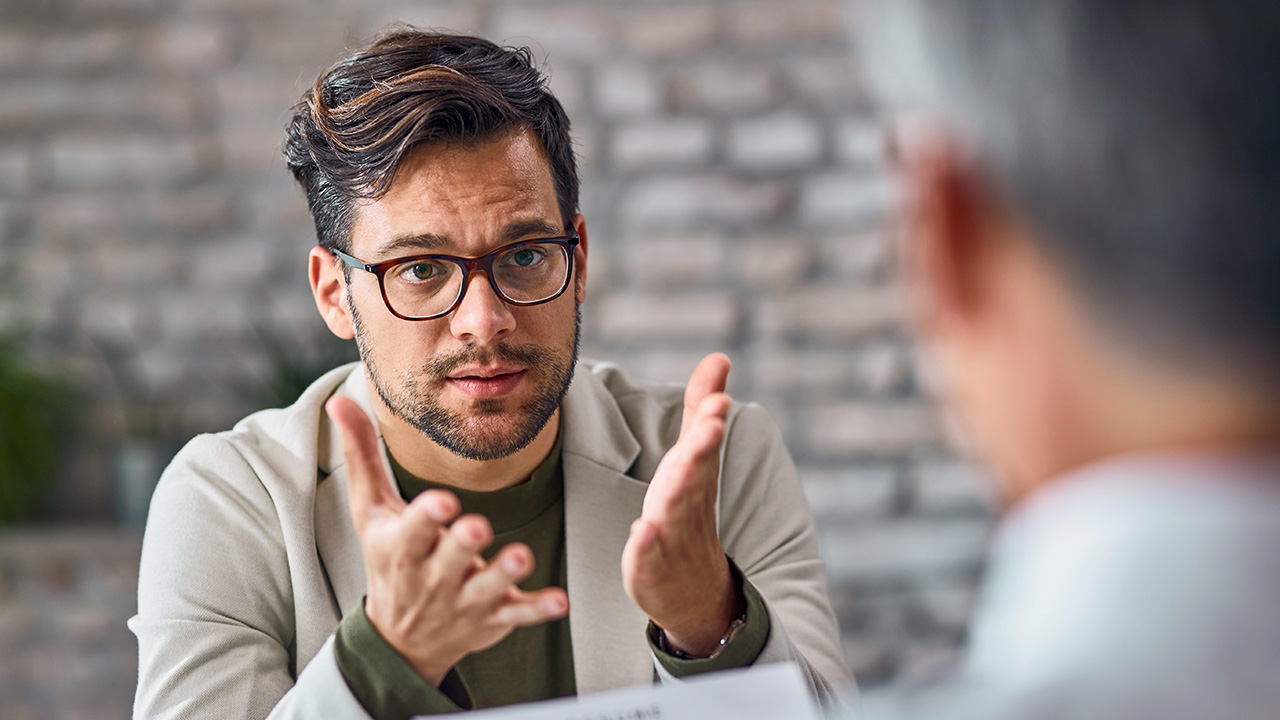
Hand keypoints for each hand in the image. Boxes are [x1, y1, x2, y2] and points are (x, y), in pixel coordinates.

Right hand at [326, 396, 568, 685]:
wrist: (400, 639)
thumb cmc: (389, 558)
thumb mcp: (370, 511)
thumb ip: (362, 455)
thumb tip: (339, 401)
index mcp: (403, 547)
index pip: (413, 531)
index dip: (427, 517)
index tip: (443, 502)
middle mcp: (433, 577)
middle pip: (450, 560)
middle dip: (463, 545)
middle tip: (477, 528)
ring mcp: (465, 599)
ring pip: (487, 587)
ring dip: (504, 573)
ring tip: (521, 556)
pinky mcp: (494, 616)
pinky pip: (518, 614)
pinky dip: (537, 610)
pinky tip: (559, 601)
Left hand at [620, 353, 742, 657]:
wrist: (694, 591)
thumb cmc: (688, 510)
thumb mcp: (695, 458)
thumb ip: (702, 409)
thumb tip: (719, 358)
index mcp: (697, 475)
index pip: (705, 446)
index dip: (710, 423)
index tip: (719, 401)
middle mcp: (688, 504)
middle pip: (696, 475)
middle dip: (702, 451)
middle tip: (711, 425)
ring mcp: (671, 539)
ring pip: (675, 513)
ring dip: (679, 490)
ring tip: (682, 466)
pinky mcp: (650, 569)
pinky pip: (648, 558)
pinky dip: (646, 546)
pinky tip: (641, 529)